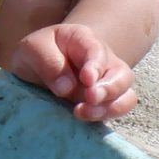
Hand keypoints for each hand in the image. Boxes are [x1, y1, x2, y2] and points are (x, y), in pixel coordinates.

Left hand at [7, 22, 138, 122]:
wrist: (36, 67)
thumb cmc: (36, 53)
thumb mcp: (32, 49)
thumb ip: (47, 62)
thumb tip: (66, 88)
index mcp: (83, 40)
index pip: (97, 50)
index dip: (95, 66)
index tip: (87, 80)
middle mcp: (103, 61)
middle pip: (122, 74)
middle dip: (109, 89)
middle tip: (90, 98)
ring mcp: (106, 83)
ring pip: (126, 96)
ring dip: (110, 108)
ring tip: (83, 113)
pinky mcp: (103, 104)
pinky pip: (117, 111)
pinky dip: (106, 117)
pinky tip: (85, 119)